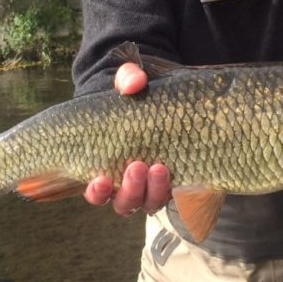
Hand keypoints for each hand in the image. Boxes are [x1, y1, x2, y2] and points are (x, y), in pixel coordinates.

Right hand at [83, 62, 171, 215]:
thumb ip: (129, 78)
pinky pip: (178, 196)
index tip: (101, 179)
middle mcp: (129, 184)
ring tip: (160, 168)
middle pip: (126, 203)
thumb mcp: (130, 82)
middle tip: (136, 166)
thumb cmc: (135, 96)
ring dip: (154, 190)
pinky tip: (185, 180)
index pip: (97, 192)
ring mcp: (154, 185)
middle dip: (130, 189)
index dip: (97, 191)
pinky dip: (180, 190)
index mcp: (108, 167)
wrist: (163, 100)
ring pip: (151, 202)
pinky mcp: (179, 181)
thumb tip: (135, 83)